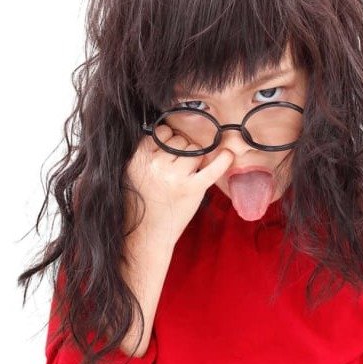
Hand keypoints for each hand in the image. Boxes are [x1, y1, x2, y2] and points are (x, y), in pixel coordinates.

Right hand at [125, 125, 233, 247]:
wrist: (147, 235)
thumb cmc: (143, 201)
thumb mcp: (135, 172)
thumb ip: (148, 152)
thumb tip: (174, 128)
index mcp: (138, 159)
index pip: (162, 132)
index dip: (168, 140)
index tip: (168, 152)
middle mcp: (156, 165)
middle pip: (180, 141)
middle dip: (182, 150)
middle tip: (175, 169)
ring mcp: (174, 177)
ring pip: (195, 151)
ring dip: (195, 159)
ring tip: (184, 176)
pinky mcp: (191, 189)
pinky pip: (211, 169)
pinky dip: (222, 161)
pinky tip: (228, 154)